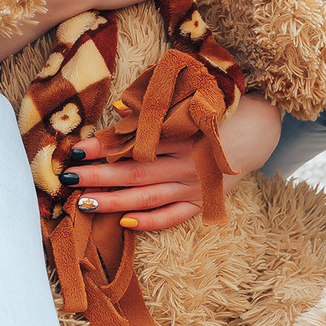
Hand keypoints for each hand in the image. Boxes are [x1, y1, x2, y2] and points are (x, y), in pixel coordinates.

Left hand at [61, 91, 283, 231]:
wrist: (256, 132)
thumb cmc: (214, 112)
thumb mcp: (187, 103)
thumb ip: (153, 109)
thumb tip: (116, 109)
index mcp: (180, 135)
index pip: (134, 144)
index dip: (104, 147)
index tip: (77, 149)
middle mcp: (185, 163)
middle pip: (135, 173)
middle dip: (99, 176)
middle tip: (69, 178)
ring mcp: (193, 186)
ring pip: (147, 198)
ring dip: (114, 202)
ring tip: (84, 203)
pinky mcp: (201, 203)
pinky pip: (172, 217)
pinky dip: (149, 221)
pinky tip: (124, 223)